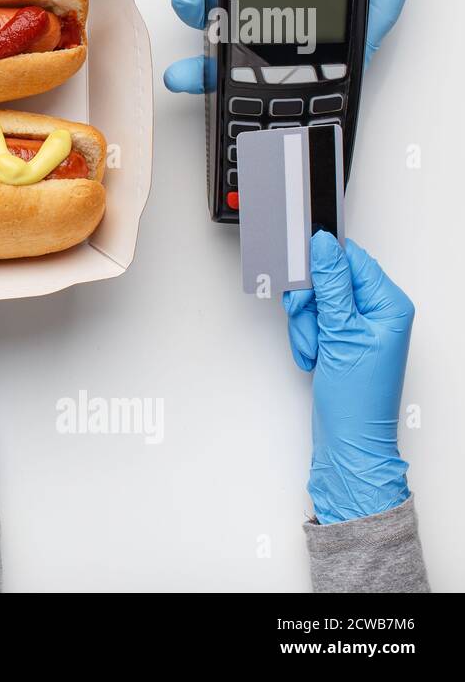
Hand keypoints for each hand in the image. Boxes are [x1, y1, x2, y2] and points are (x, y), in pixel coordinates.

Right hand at [283, 232, 414, 523]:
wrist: (349, 442)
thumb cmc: (358, 399)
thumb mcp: (342, 334)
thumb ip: (331, 285)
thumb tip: (324, 247)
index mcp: (389, 304)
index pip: (351, 260)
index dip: (321, 266)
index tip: (300, 275)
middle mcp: (377, 313)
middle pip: (328, 280)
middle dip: (309, 303)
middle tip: (310, 324)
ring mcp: (358, 328)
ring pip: (316, 302)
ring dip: (305, 325)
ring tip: (315, 350)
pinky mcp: (341, 341)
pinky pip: (313, 322)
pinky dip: (305, 338)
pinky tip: (314, 357)